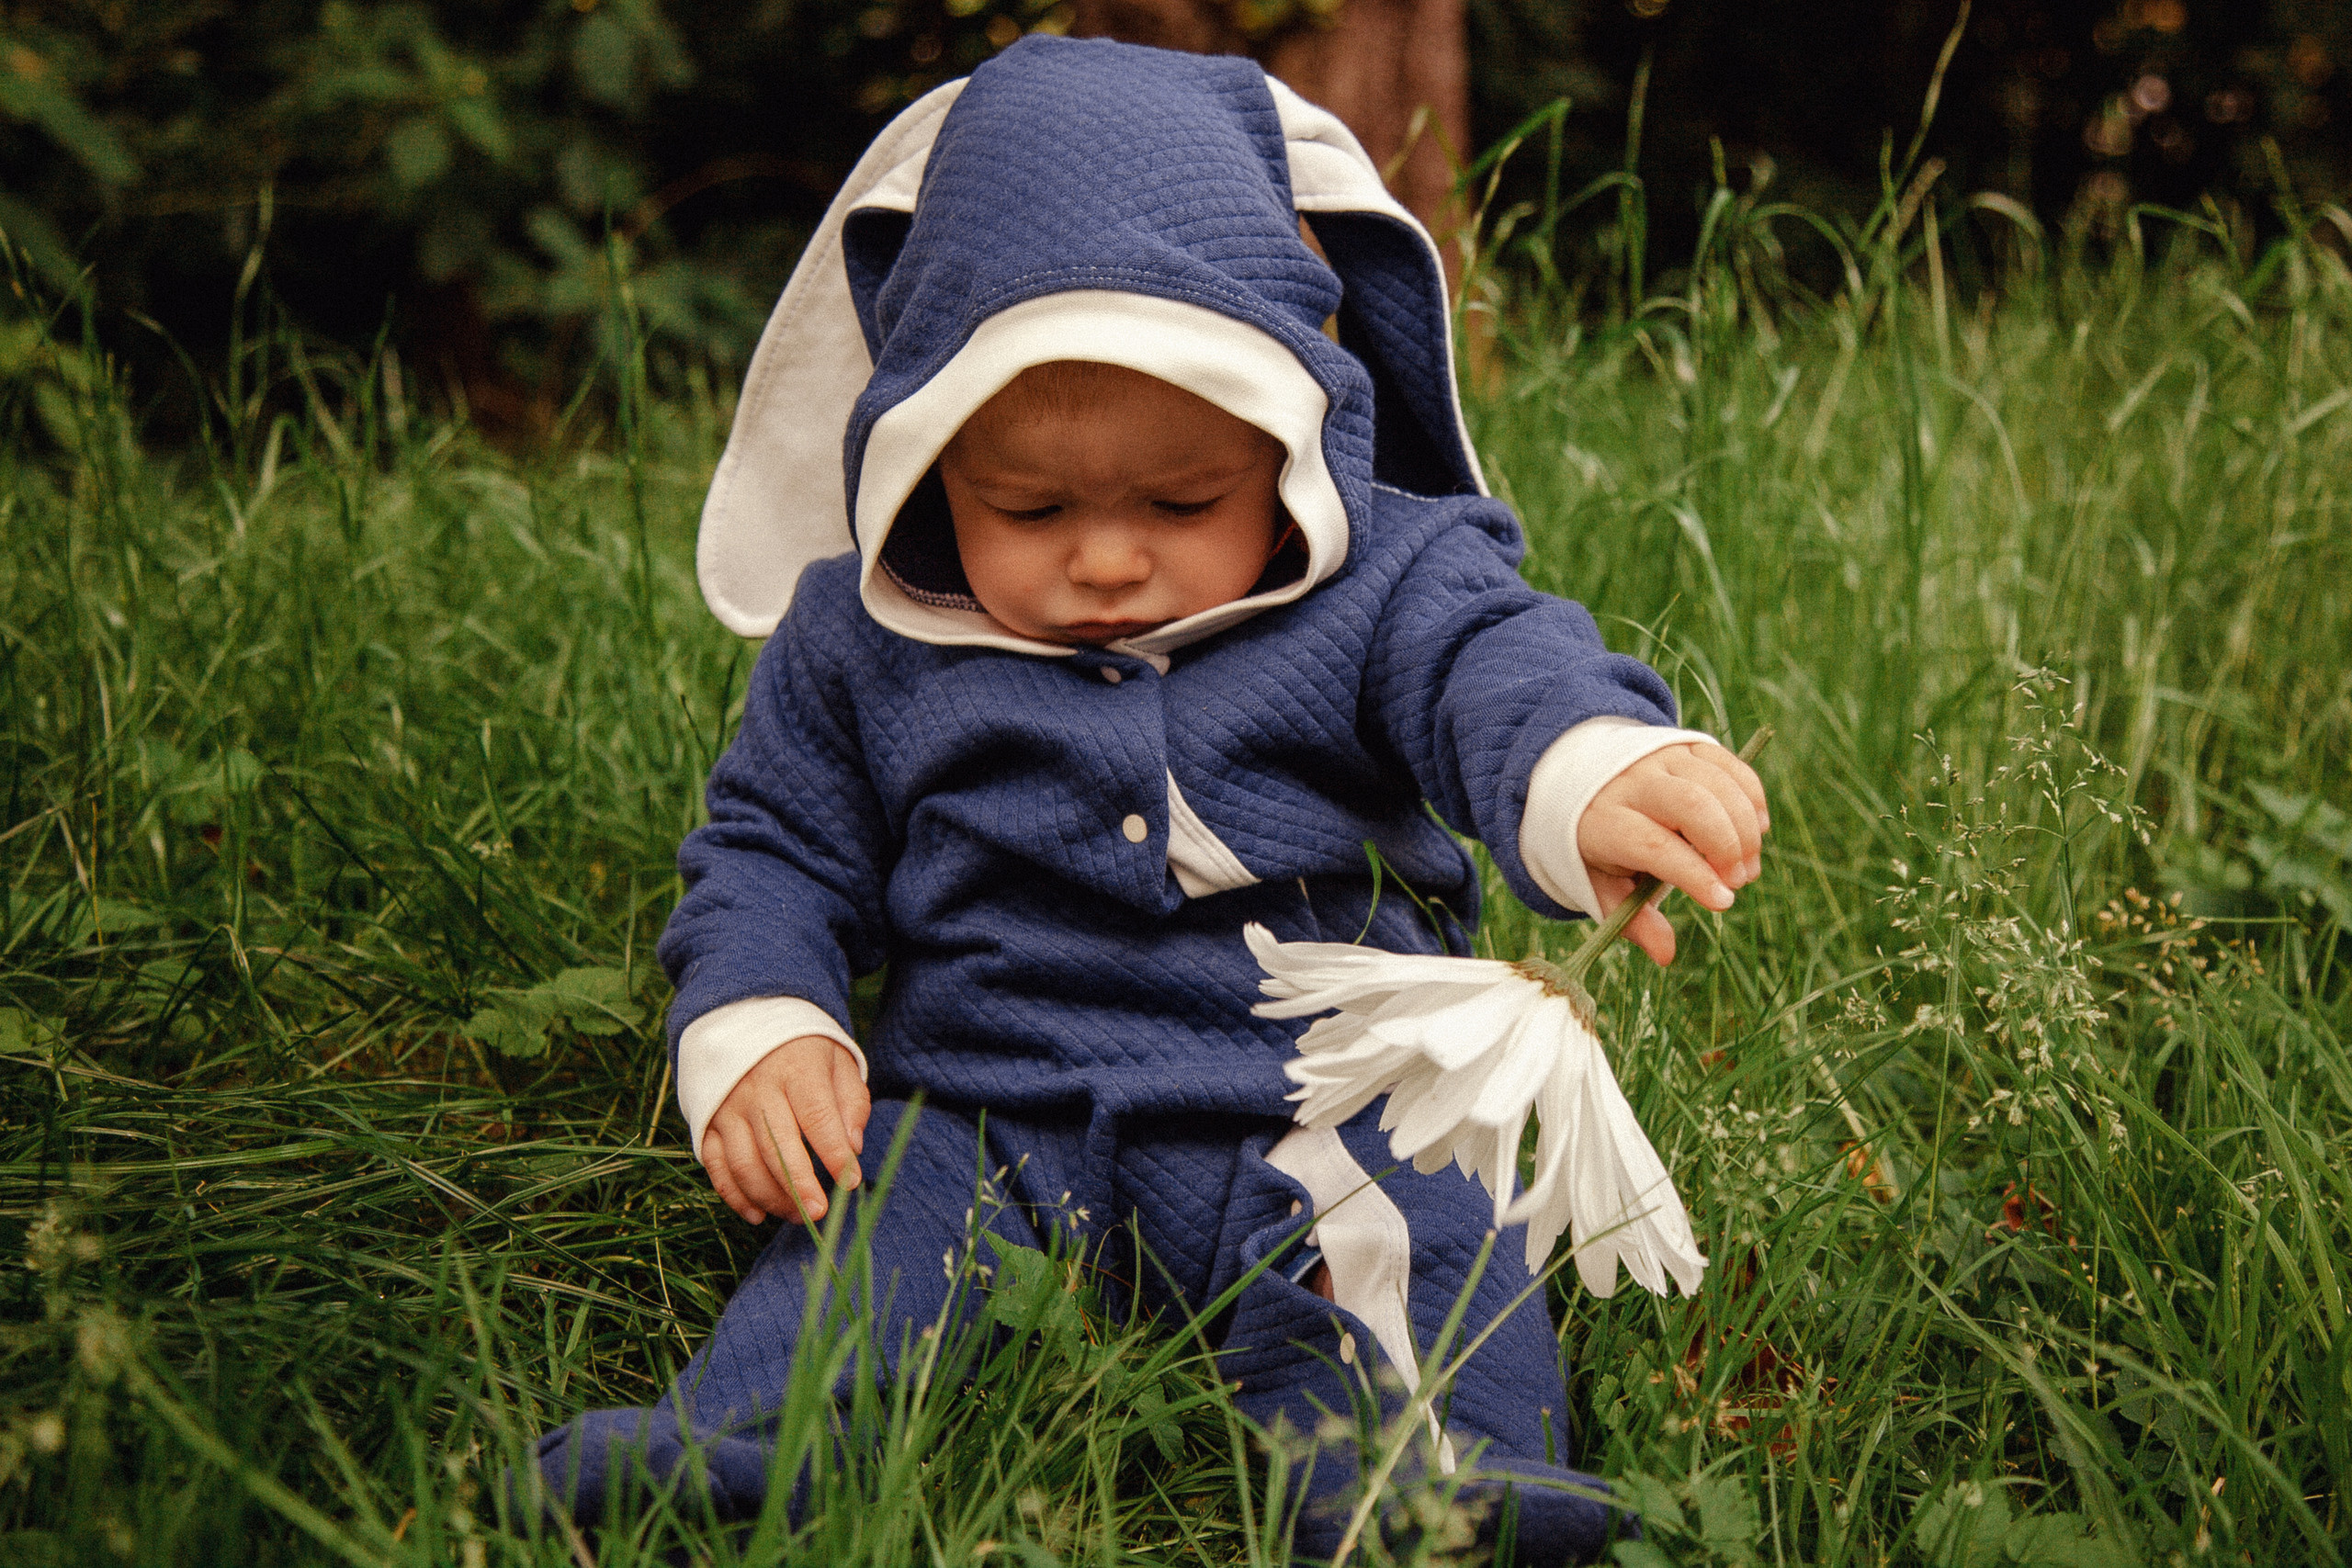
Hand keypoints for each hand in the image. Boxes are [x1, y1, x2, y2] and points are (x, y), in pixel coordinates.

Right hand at [700, 1035, 870, 1223]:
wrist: (748, 1022)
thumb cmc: (804, 1051)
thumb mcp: (837, 1061)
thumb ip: (851, 1102)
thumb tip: (854, 1147)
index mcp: (796, 1069)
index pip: (817, 1116)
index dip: (834, 1153)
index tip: (851, 1181)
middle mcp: (757, 1089)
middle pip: (777, 1145)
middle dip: (800, 1185)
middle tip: (820, 1212)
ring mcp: (728, 1107)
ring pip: (745, 1162)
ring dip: (771, 1197)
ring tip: (798, 1215)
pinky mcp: (708, 1123)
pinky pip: (716, 1166)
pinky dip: (735, 1196)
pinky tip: (758, 1214)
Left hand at [1577, 742, 1769, 966]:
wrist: (1579, 777)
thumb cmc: (1598, 844)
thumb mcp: (1602, 885)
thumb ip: (1633, 919)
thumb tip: (1665, 956)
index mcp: (1605, 822)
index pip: (1654, 845)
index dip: (1694, 874)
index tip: (1724, 901)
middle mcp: (1633, 784)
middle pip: (1691, 805)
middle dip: (1726, 846)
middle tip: (1741, 881)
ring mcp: (1662, 759)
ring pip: (1716, 783)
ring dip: (1745, 826)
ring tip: (1749, 865)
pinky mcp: (1687, 745)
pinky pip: (1729, 764)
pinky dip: (1752, 796)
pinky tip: (1757, 828)